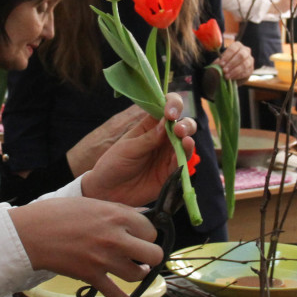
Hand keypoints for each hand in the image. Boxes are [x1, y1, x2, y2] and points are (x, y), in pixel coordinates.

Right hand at [10, 198, 163, 296]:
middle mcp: (116, 239)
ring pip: (137, 274)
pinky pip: (115, 294)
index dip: (147, 233)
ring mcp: (104, 260)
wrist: (32, 233)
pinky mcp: (92, 276)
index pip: (150, 229)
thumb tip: (143, 213)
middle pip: (153, 254)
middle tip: (143, 254)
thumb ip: (120, 210)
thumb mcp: (93, 203)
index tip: (141, 235)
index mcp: (117, 216)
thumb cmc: (58, 213)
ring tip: (136, 270)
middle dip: (151, 255)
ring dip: (139, 273)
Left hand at [81, 93, 195, 206]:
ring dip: (187, 138)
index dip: (172, 105)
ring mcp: (168, 155)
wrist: (109, 191)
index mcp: (150, 125)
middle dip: (184, 124)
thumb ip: (149, 137)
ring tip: (184, 139)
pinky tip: (183, 151)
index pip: (166, 108)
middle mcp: (163, 138)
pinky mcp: (171, 172)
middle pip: (182, 125)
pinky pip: (182, 163)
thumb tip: (167, 122)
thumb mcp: (128, 148)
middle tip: (178, 129)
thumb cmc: (114, 164)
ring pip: (186, 143)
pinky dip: (184, 157)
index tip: (170, 112)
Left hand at [215, 40, 253, 81]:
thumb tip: (217, 66)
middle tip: (224, 70)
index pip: (233, 49)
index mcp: (237, 45)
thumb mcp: (221, 61)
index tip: (221, 64)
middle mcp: (246, 50)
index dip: (227, 56)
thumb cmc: (226, 63)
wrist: (233, 71)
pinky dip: (238, 76)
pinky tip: (232, 78)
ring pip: (244, 64)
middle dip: (232, 64)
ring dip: (235, 71)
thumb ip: (219, 62)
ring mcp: (250, 60)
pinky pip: (246, 72)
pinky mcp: (251, 69)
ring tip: (227, 76)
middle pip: (241, 56)